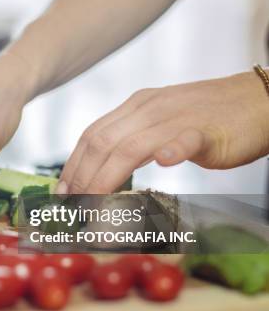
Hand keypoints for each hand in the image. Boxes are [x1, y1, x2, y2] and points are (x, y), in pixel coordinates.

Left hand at [59, 71, 268, 193]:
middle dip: (82, 179)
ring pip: (131, 146)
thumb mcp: (161, 122)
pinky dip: (171, 150)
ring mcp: (178, 117)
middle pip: (102, 142)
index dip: (72, 165)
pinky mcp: (207, 130)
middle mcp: (149, 108)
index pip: (92, 134)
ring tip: (93, 206)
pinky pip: (186, 139)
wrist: (256, 100)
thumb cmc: (208, 118)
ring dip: (107, 179)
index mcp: (136, 106)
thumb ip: (134, 139)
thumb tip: (104, 169)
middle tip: (72, 210)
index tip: (61, 193)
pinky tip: (160, 164)